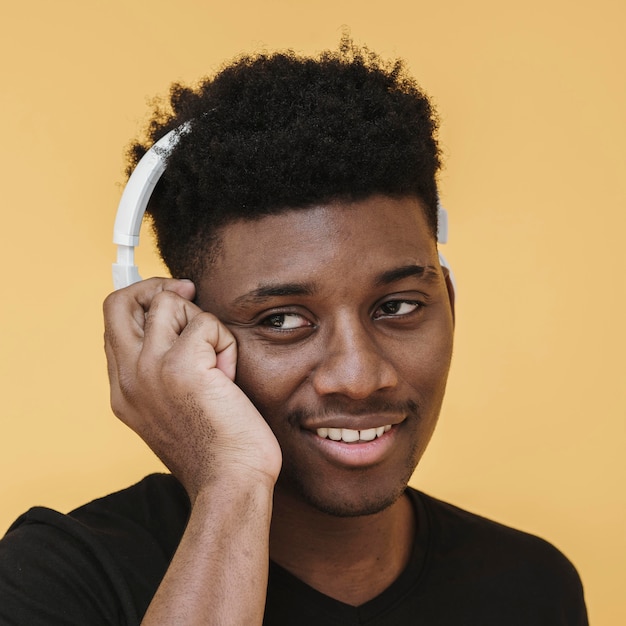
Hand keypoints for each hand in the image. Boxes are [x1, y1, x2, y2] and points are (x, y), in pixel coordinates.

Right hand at [103, 278, 281, 501]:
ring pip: (168, 302)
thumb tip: (179, 323)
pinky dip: (225, 342)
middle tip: (188, 294)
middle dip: (156, 287)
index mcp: (123, 390)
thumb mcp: (175, 406)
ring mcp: (149, 370)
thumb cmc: (215, 447)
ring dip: (202, 322)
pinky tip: (228, 375)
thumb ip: (163, 369)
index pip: (115, 325)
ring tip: (217, 360)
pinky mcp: (181, 366)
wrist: (229, 480)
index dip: (142, 303)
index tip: (173, 299)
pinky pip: (206, 323)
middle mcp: (127, 377)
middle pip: (119, 302)